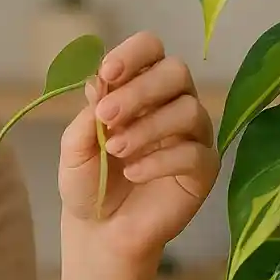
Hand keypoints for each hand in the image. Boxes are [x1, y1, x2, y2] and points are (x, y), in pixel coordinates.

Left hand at [59, 32, 219, 262]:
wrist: (100, 230)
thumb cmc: (89, 180)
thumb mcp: (75, 146)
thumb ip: (88, 115)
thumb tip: (100, 82)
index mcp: (140, 86)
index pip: (151, 49)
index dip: (133, 54)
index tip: (108, 73)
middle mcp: (172, 102)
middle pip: (176, 72)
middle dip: (139, 91)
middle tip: (106, 117)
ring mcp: (193, 134)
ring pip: (188, 110)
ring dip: (147, 127)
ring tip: (115, 150)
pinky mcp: (204, 168)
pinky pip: (194, 153)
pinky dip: (159, 160)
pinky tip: (133, 173)